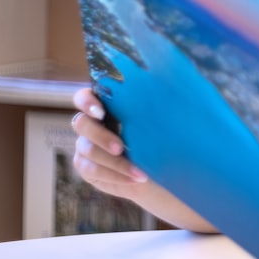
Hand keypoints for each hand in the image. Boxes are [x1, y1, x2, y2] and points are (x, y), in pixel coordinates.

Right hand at [71, 88, 217, 232]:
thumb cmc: (162, 135)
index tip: (101, 112)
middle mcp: (91, 123)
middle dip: (101, 136)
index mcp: (105, 105)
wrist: (159, 167)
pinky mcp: (86, 166)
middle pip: (81, 124)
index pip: (83, 97)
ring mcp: (85, 145)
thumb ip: (158, 101)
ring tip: (139, 172)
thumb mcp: (162, 118)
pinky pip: (92, 171)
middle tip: (121, 147)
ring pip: (88, 150)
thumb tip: (177, 79)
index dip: (86, 102)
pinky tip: (134, 179)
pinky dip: (114, 175)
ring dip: (114, 162)